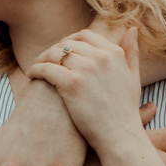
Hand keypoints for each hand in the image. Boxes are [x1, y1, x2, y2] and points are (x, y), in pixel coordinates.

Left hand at [25, 29, 144, 152]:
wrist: (120, 136)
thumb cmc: (125, 111)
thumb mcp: (133, 77)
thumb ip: (132, 52)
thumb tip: (132, 28)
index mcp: (114, 53)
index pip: (85, 36)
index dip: (69, 41)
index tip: (61, 51)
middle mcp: (100, 57)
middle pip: (67, 43)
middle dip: (54, 49)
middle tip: (45, 59)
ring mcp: (86, 69)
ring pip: (55, 53)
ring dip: (42, 58)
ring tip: (36, 67)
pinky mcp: (71, 83)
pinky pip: (46, 68)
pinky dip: (36, 69)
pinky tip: (31, 76)